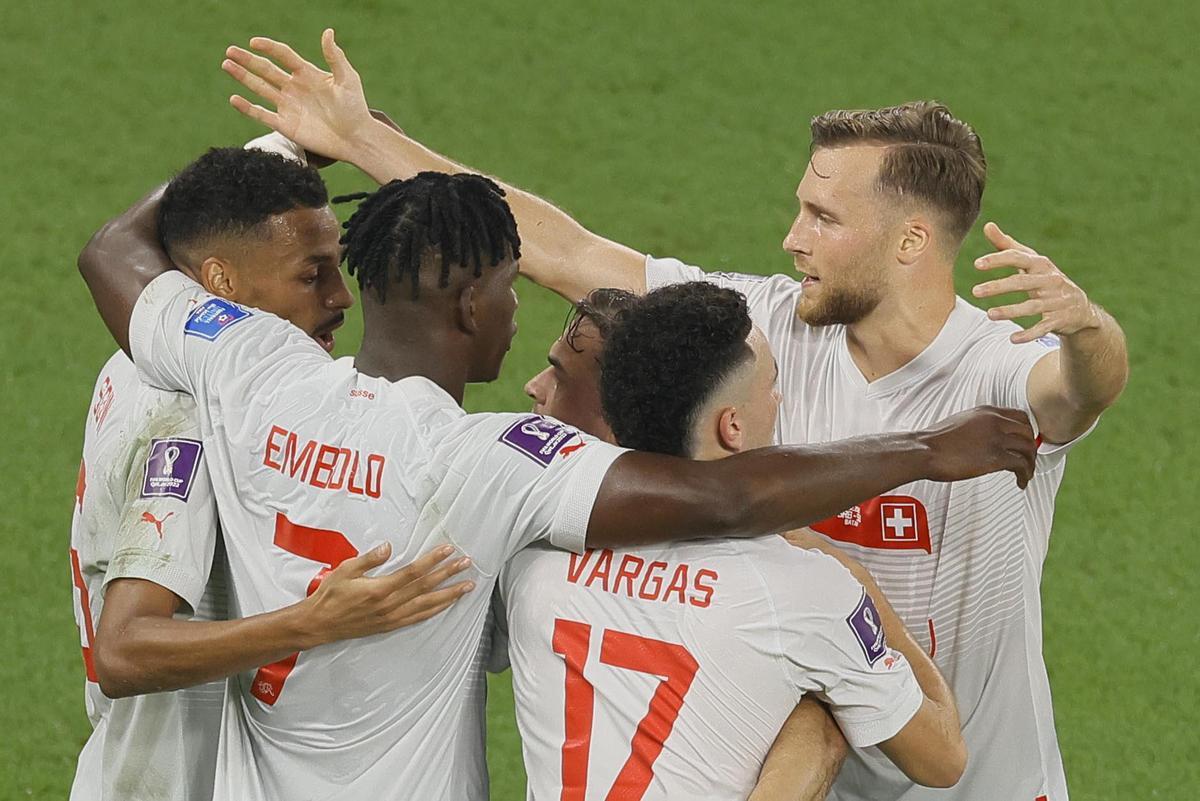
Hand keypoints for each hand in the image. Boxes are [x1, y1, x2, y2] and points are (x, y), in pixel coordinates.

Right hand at [222, 28, 374, 164]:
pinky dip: (248, 108)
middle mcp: (294, 88)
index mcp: (307, 74)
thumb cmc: (355, 108)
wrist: (355, 138)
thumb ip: (335, 57)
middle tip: (230, 51)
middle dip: (248, 60)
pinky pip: (262, 115)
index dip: (269, 47)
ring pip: (260, 88)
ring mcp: (288, 106)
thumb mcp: (348, 79)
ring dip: (243, 77)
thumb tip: (328, 32)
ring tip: (226, 64)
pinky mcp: (285, 125)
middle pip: (266, 70)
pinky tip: (234, 99)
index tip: (254, 42)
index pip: (284, 55)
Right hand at [301, 543, 474, 645]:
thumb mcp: (345, 570)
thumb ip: (368, 559)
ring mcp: (391, 618)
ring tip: (467, 586)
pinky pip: (419, 618)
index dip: (433, 561)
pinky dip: (436, 610)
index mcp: (379, 589)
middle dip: (448, 574)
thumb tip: (387, 547)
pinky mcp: (390, 626)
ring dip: (449, 595)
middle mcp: (389, 605)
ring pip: (427, 605)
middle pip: (425, 587)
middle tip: (466, 564)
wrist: (319, 624)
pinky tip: (447, 604)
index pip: (413, 572)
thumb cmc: (330, 595)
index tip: (448, 550)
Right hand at [918, 406, 1036, 488]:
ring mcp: (996, 439)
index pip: (1020, 417)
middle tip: (1027, 461)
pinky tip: (1020, 482)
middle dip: (1031, 449)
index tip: (1025, 443)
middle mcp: (994, 422)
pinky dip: (1025, 475)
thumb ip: (977, 426)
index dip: (1027, 431)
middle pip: (1027, 432)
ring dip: (1030, 464)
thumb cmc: (934, 442)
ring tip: (1025, 475)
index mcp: (986, 412)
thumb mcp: (960, 422)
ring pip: (1028, 449)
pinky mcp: (995, 457)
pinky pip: (1021, 465)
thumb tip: (985, 438)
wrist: (923, 451)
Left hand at [972, 222, 1100, 343]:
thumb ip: (1008, 246)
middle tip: (975, 292)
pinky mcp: (1060, 320)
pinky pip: (1043, 327)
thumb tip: (987, 225)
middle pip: (1022, 282)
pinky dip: (1029, 334)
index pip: (1018, 258)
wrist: (1080, 308)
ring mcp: (1057, 301)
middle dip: (998, 287)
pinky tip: (1012, 339)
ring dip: (1010, 311)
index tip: (977, 264)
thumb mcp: (1031, 263)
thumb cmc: (1046, 280)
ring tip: (989, 315)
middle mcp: (1050, 281)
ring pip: (1031, 307)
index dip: (998, 260)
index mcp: (1041, 265)